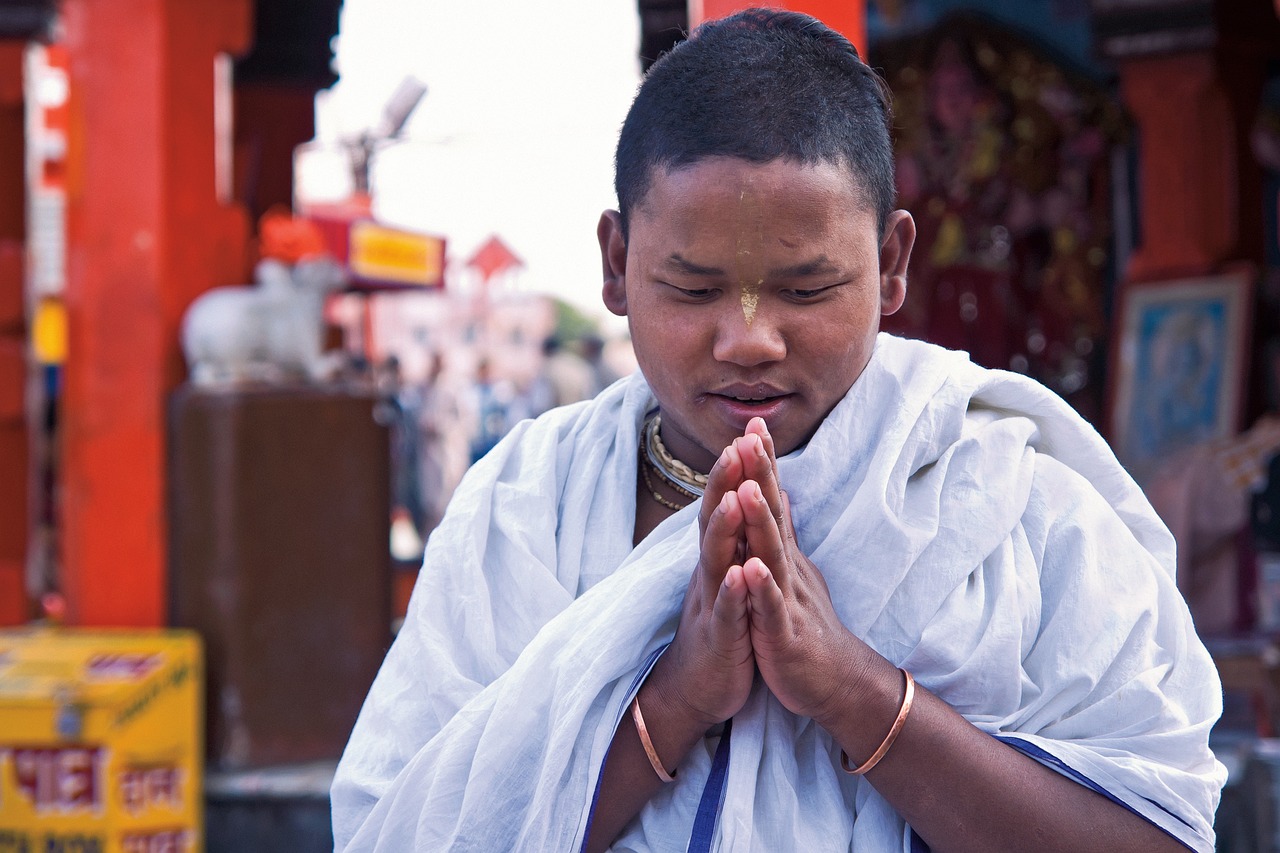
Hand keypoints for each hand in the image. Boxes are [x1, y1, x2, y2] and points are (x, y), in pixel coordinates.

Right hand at [648, 440, 756, 728]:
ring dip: (725, 528)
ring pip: (716, 560)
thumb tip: (750, 492)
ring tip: (736, 497)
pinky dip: (732, 592)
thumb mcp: (732, 576)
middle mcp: (710, 573)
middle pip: (715, 520)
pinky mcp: (719, 639)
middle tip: (737, 444)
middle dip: (726, 483)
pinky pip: (725, 612)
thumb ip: (740, 536)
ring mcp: (712, 603)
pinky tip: (739, 573)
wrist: (696, 688)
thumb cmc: (722, 627)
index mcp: (719, 558)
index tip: (751, 431)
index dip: (737, 469)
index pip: (726, 504)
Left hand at [731, 418, 869, 723]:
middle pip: (774, 516)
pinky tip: (749, 567)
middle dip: (761, 476)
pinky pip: (771, 608)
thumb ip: (781, 535)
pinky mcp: (783, 634)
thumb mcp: (789, 573)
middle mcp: (787, 569)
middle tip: (751, 436)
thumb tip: (776, 494)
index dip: (764, 464)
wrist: (833, 682)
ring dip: (761, 522)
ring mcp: (788, 600)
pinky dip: (761, 587)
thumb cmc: (804, 626)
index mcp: (782, 556)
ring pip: (772, 555)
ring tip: (749, 489)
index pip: (774, 501)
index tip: (753, 424)